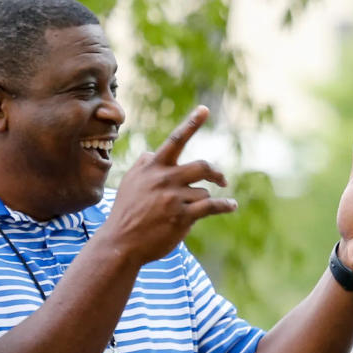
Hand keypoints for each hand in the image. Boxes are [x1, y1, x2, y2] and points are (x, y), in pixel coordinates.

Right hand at [100, 105, 235, 265]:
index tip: (204, 109)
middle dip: (214, 173)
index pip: (175, 140)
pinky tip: (231, 205)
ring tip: (189, 212)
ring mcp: (173, 198)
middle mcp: (164, 179)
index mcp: (152, 168)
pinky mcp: (181, 217)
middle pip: (202, 166)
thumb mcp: (129, 182)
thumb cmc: (126, 213)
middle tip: (220, 180)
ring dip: (201, 201)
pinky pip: (211, 206)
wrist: (120, 243)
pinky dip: (224, 205)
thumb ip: (143, 164)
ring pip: (203, 192)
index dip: (191, 123)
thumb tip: (153, 152)